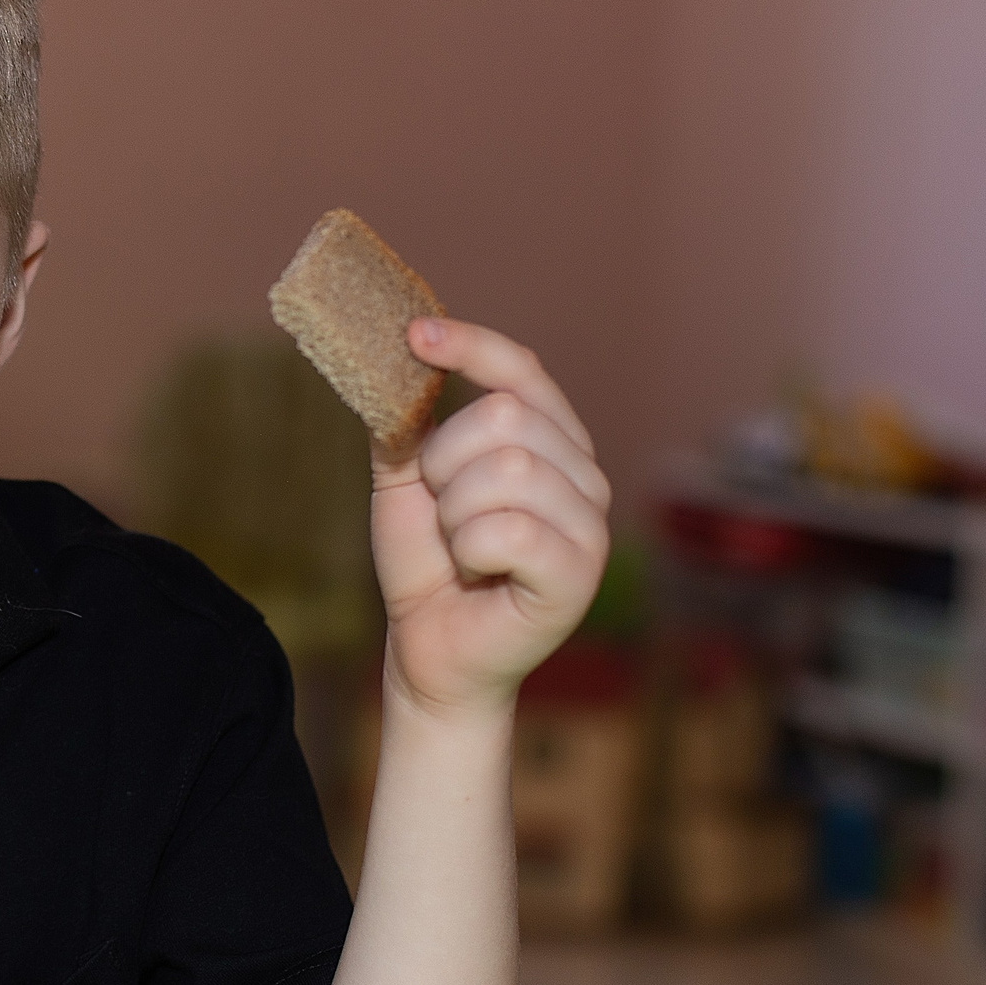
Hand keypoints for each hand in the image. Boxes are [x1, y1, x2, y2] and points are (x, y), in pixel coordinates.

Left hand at [372, 319, 610, 721]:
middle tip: (442, 511)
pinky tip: (478, 572)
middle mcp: (582, 473)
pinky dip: (470, 549)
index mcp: (550, 441)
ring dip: (454, 513)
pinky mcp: (578, 572)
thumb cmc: (427, 563)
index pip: (522, 372)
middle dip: (443, 463)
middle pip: (505, 417)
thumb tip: (397, 359)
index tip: (414, 336)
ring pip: (505, 470)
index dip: (471, 347)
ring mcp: (589, 523)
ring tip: (460, 547)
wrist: (429, 648)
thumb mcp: (405, 481)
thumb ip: (407, 423)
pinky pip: (508, 529)